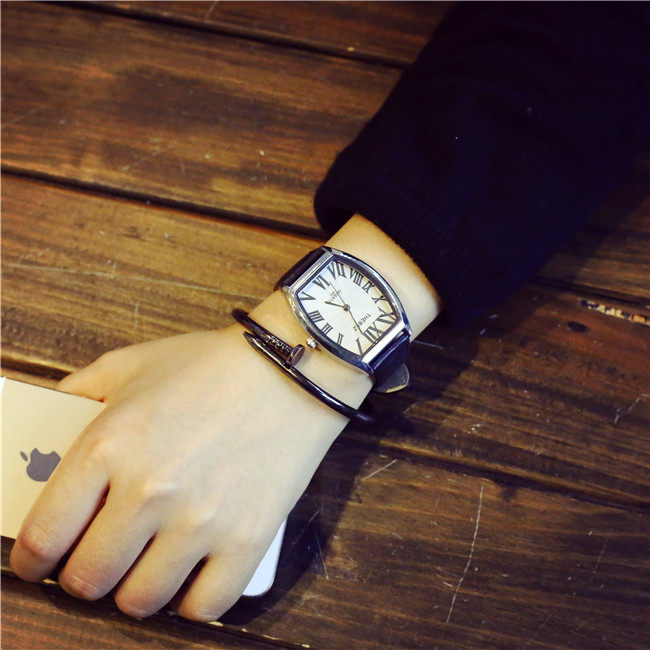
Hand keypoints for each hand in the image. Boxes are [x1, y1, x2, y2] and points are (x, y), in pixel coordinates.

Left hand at [9, 320, 353, 621]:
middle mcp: (149, 492)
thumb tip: (44, 429)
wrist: (291, 369)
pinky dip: (192, 599)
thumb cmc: (210, 365)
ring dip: (136, 589)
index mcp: (108, 446)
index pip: (43, 537)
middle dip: (85, 575)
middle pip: (89, 579)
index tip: (41, 562)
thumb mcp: (131, 364)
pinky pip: (204, 605)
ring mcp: (201, 521)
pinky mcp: (248, 540)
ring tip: (148, 563)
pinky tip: (192, 573)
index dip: (33, 560)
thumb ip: (75, 393)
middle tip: (100, 557)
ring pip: (141, 601)